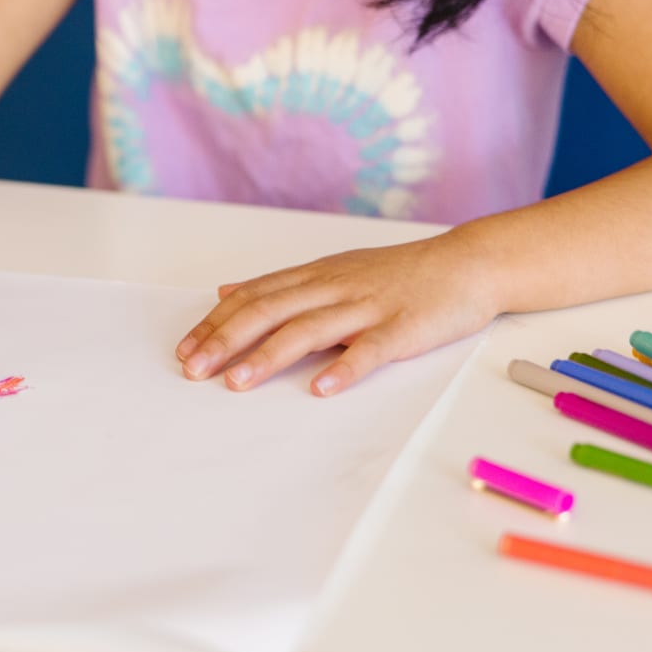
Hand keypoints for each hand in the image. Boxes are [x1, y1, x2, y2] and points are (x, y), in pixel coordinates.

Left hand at [174, 230, 499, 395]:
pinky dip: (343, 368)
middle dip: (226, 341)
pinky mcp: (402, 329)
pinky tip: (320, 387)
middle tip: (194, 370)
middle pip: (268, 312)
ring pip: (308, 330)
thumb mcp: (330, 270)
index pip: (253, 298)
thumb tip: (225, 291)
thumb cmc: (396, 275)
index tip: (185, 350)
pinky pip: (369, 350)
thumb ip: (278, 285)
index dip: (215, 324)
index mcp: (314, 277)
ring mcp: (367, 308)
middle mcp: (332, 288)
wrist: (466, 264)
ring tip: (237, 382)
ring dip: (268, 356)